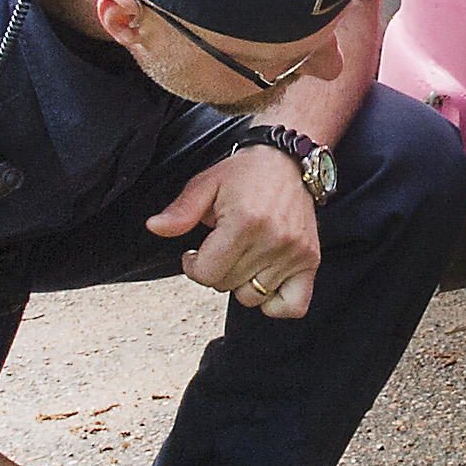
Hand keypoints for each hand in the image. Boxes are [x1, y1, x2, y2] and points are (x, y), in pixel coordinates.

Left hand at [150, 147, 321, 318]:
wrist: (288, 160)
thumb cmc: (245, 174)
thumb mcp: (206, 184)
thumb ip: (180, 211)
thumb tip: (154, 227)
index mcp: (244, 222)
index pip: (208, 274)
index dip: (193, 266)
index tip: (195, 253)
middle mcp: (273, 240)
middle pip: (227, 287)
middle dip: (216, 271)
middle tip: (221, 248)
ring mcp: (295, 252)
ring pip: (252, 298)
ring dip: (241, 283)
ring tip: (243, 257)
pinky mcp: (311, 260)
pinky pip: (293, 306)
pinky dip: (275, 303)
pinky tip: (264, 281)